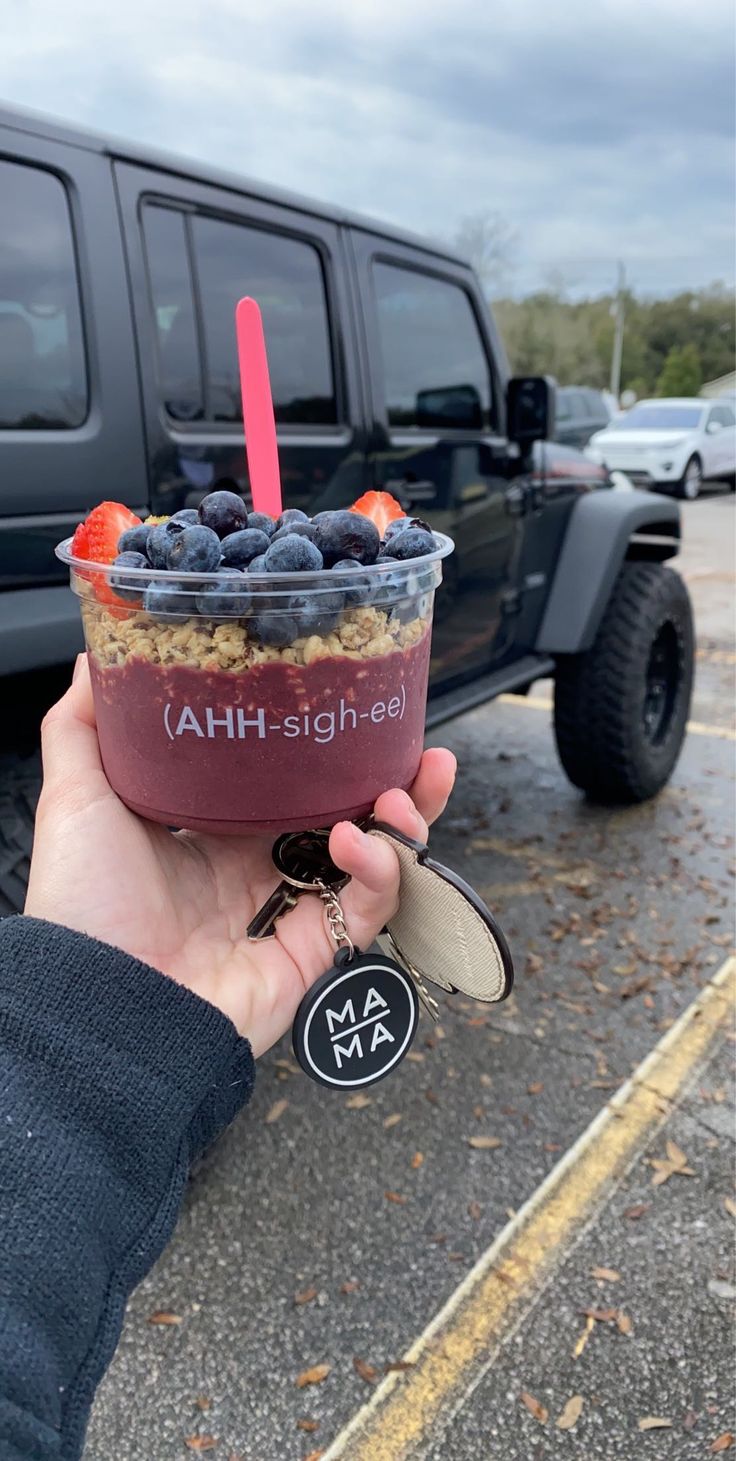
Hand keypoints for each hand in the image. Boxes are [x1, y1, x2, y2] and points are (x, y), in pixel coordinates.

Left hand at [25, 656, 455, 1056]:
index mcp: (210, 835)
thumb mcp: (75, 797)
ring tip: (403, 794)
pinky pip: (367, 910)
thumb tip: (95, 661)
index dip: (328, 752)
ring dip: (402, 824)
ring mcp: (286, 915)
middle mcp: (254, 873)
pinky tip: (358, 841)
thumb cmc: (82, 907)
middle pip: (346, 820)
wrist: (96, 1002)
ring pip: (373, 864)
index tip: (357, 714)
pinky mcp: (311, 957)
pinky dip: (379, 873)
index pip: (290, 785)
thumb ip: (83, 727)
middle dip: (392, 786)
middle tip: (420, 751)